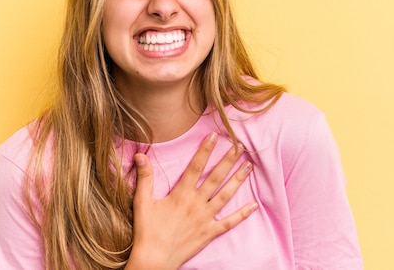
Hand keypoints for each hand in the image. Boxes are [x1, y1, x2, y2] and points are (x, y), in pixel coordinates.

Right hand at [125, 133, 256, 269]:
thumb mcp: (142, 201)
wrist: (154, 260)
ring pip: (226, 196)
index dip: (205, 150)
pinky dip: (242, 214)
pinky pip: (229, 223)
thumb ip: (144, 177)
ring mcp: (205, 218)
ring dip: (238, 180)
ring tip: (249, 166)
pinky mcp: (209, 233)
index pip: (195, 167)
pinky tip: (253, 205)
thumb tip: (140, 154)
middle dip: (228, 160)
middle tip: (240, 145)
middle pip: (216, 178)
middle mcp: (196, 204)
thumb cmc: (147, 231)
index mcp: (181, 194)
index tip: (214, 135)